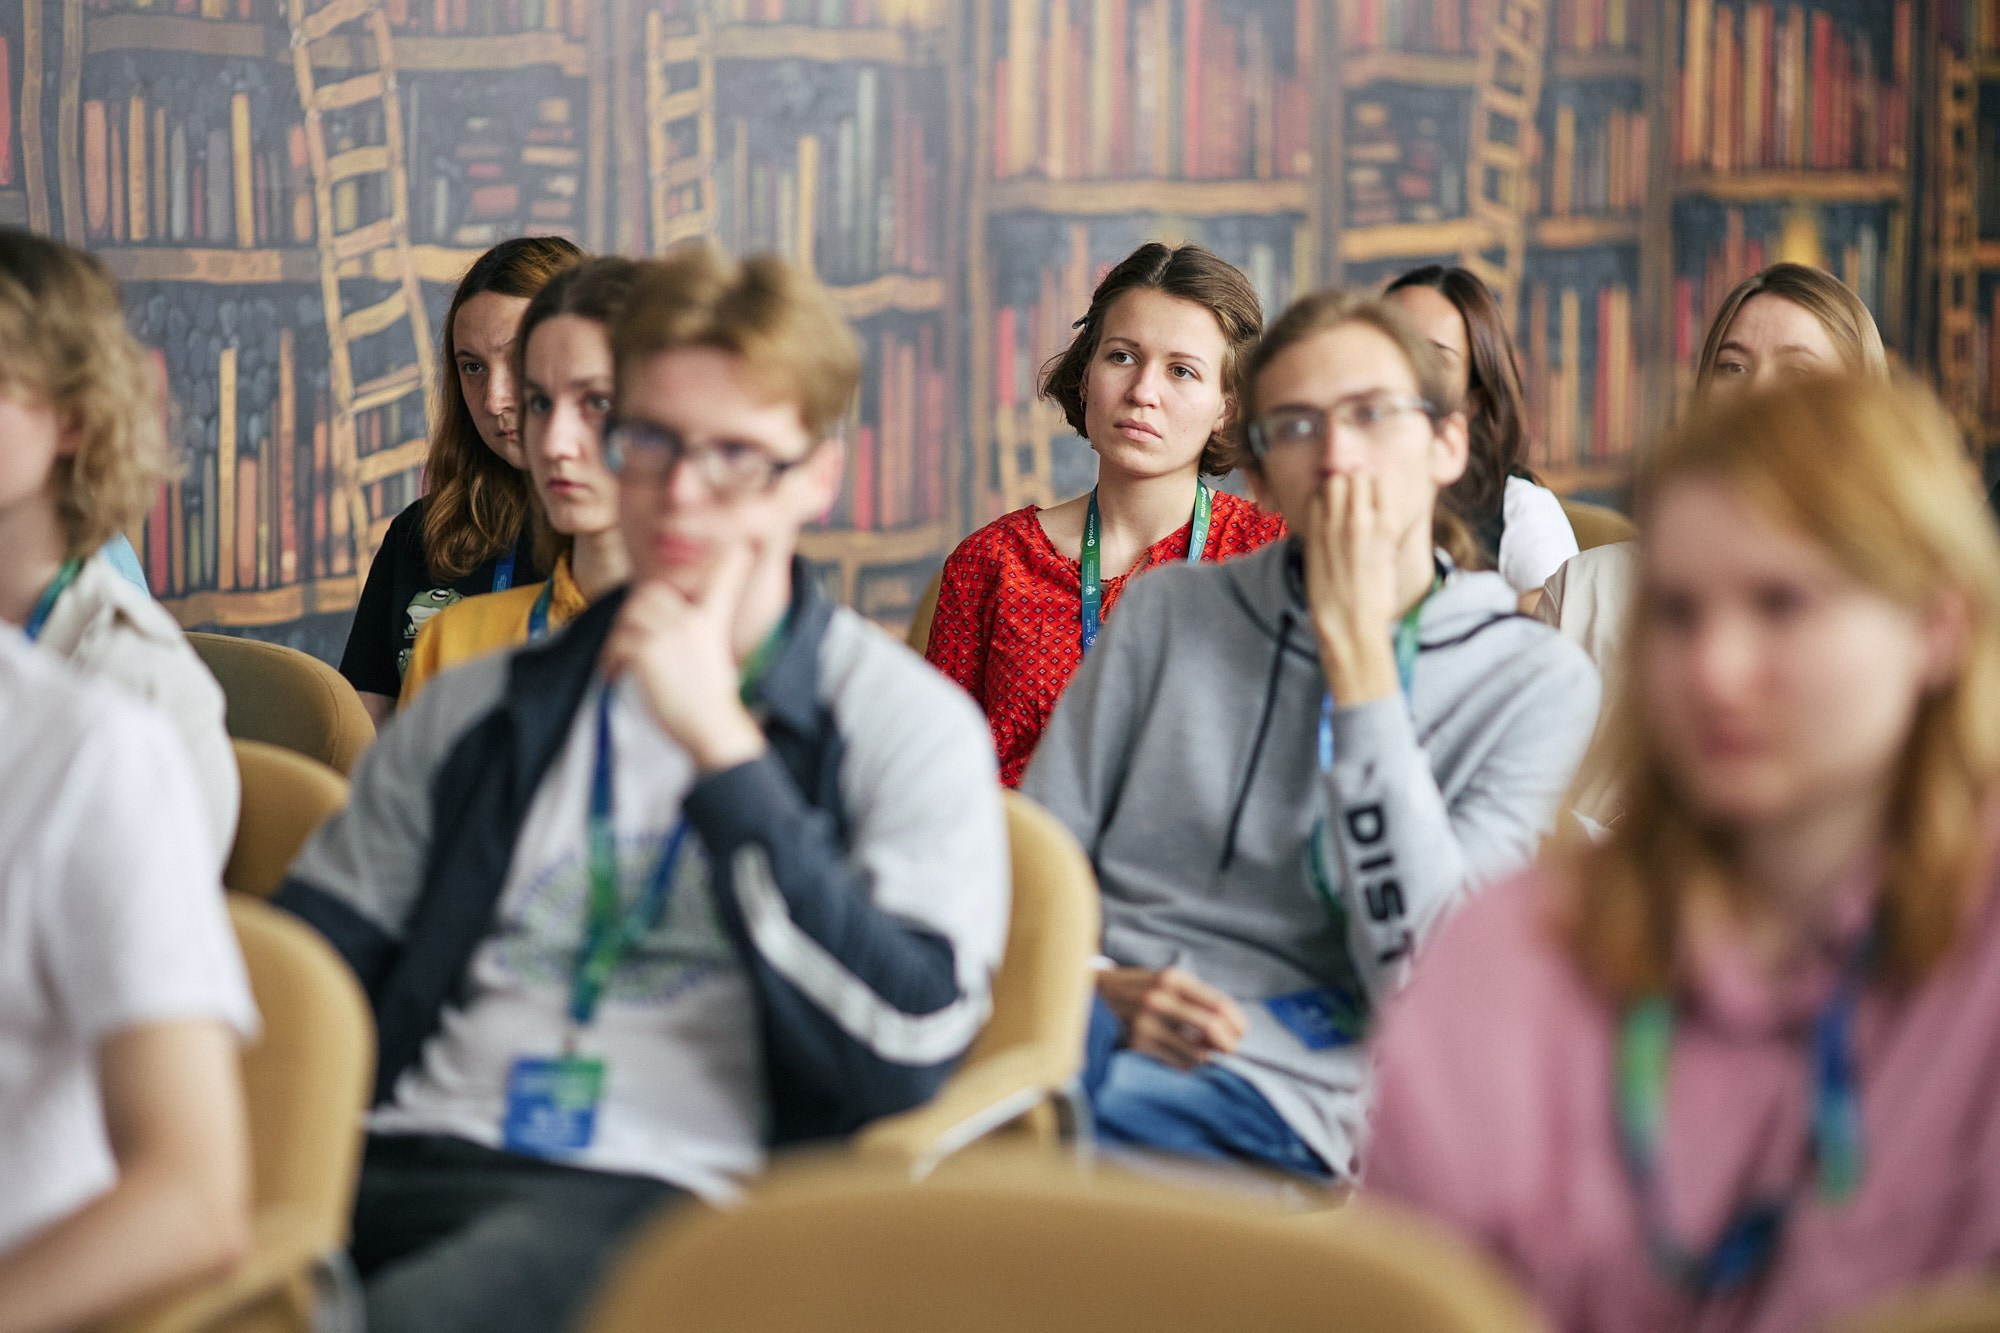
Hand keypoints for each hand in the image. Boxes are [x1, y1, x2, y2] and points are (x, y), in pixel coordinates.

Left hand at [601, 541, 768, 771]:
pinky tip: (615, 675)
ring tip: (623, 659)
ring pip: (628, 616)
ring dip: (619, 637)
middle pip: (648, 593)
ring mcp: (669, 634)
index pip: (721, 577)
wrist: (710, 728)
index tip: (740, 545)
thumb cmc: (709, 700)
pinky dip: (610, 660)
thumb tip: (664, 619)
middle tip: (632, 636)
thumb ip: (695, 631)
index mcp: (711, 620)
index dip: (727, 559)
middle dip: (635, 611)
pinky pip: (616, 642)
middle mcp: (691, 621)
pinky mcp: (646, 651)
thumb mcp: (713, 655)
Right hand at [1096, 966, 1247, 1069]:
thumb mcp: (1164, 981)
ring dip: (1207, 1056)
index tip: (1241, 1032)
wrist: (1094, 995)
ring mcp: (1147, 1024)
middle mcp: (1160, 1000)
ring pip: (1197, 1053)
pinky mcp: (1137, 1044)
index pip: (1219, 1004)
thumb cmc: (1137, 988)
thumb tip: (1229, 1026)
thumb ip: (1193, 998)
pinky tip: (1182, 1055)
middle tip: (1230, 1048)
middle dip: (1229, 1043)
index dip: (1237, 1022)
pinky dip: (1188, 1064)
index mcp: (1172, 979)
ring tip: (1204, 1051)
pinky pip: (1177, 1063)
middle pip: (1212, 1028)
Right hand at [1303, 471, 1400, 704]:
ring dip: (1370, 488)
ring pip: (1361, 479)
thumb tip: (1332, 527)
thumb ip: (1322, 540)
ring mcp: (1358, 525)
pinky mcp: (1383, 533)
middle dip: (1352, 484)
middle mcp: (1332, 523)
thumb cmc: (1332, 604)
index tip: (1344, 504)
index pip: (1320, 490)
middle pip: (1340, 478)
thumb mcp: (1314, 566)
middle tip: (1364, 501)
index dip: (1333, 494)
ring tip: (1378, 506)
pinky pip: (1385, 496)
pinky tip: (1392, 513)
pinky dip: (1388, 497)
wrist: (1349, 626)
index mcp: (1314, 531)